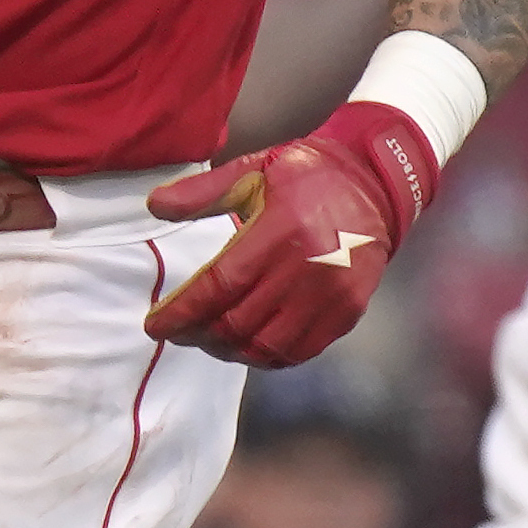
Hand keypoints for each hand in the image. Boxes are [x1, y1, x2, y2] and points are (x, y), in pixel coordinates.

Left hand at [143, 103, 437, 367]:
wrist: (375, 185)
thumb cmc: (306, 176)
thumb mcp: (251, 170)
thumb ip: (201, 192)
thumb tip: (153, 206)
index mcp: (281, 230)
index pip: (221, 285)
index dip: (182, 312)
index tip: (154, 326)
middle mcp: (309, 269)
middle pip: (240, 322)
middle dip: (198, 334)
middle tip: (175, 333)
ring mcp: (332, 296)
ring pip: (268, 345)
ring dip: (229, 351)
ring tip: (206, 340)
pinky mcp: (349, 312)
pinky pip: (301, 351)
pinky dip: (267, 357)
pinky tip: (245, 347)